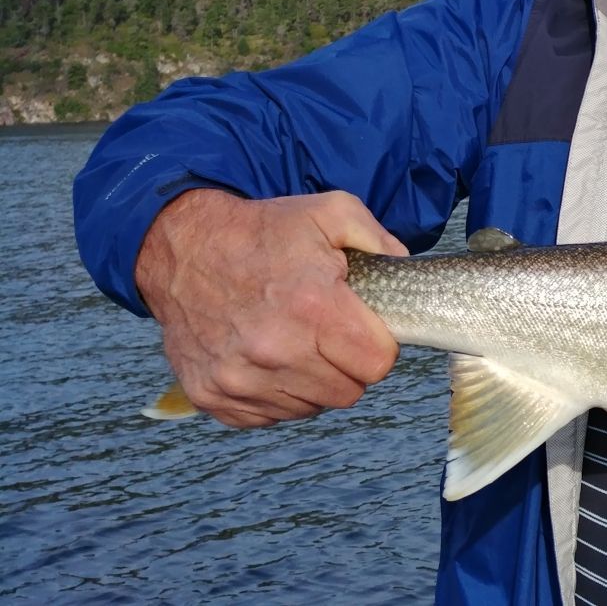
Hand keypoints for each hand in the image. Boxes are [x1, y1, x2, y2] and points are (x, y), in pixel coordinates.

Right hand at [136, 189, 405, 427]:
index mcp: (313, 308)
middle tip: (330, 334)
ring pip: (310, 407)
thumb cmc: (260, 232)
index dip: (378, 346)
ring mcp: (239, 379)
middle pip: (348, 391)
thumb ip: (380, 239)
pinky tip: (267, 358)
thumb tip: (403, 267)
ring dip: (312, 381)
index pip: (377, 364)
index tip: (363, 330)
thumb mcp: (331, 213)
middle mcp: (275, 351)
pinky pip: (269, 416)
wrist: (181, 248)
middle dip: (348, 365)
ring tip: (296, 342)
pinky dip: (275, 394)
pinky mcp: (213, 396)